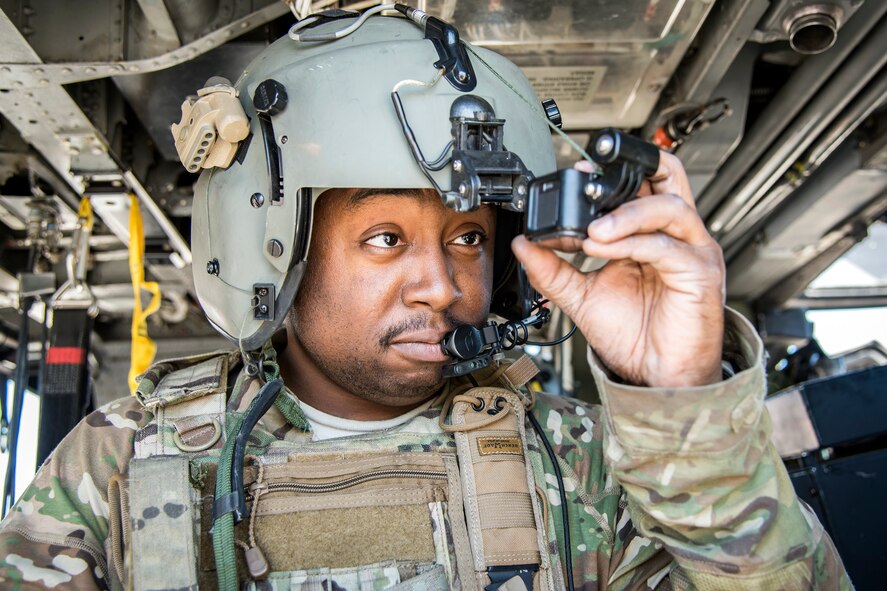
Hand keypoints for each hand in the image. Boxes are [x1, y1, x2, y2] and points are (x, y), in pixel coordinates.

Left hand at [511, 152, 725, 386]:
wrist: (658, 376)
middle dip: (628, 168)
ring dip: (622, 215)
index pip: (633, 186)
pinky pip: (666, 246)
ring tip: (587, 233)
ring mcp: (692, 249)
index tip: (560, 195)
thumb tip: (523, 244)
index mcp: (651, 232)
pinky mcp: (700, 272)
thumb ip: (553, 270)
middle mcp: (675, 234)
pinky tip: (602, 249)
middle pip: (667, 174)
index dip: (596, 184)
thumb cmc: (634, 335)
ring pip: (666, 207)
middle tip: (585, 181)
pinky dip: (631, 243)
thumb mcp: (582, 297)